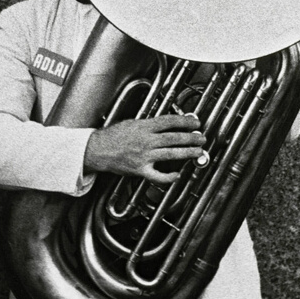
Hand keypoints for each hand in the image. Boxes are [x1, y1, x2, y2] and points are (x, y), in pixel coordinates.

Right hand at [85, 114, 205, 182]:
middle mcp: (146, 140)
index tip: (195, 122)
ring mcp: (144, 156)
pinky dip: (169, 177)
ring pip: (170, 154)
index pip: (170, 121)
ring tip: (198, 152)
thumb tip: (166, 123)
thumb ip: (149, 124)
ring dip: (187, 153)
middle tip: (202, 138)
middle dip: (191, 138)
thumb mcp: (132, 122)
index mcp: (144, 126)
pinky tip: (177, 175)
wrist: (98, 150)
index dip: (185, 121)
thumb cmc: (113, 135)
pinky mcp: (140, 170)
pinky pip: (158, 175)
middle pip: (174, 138)